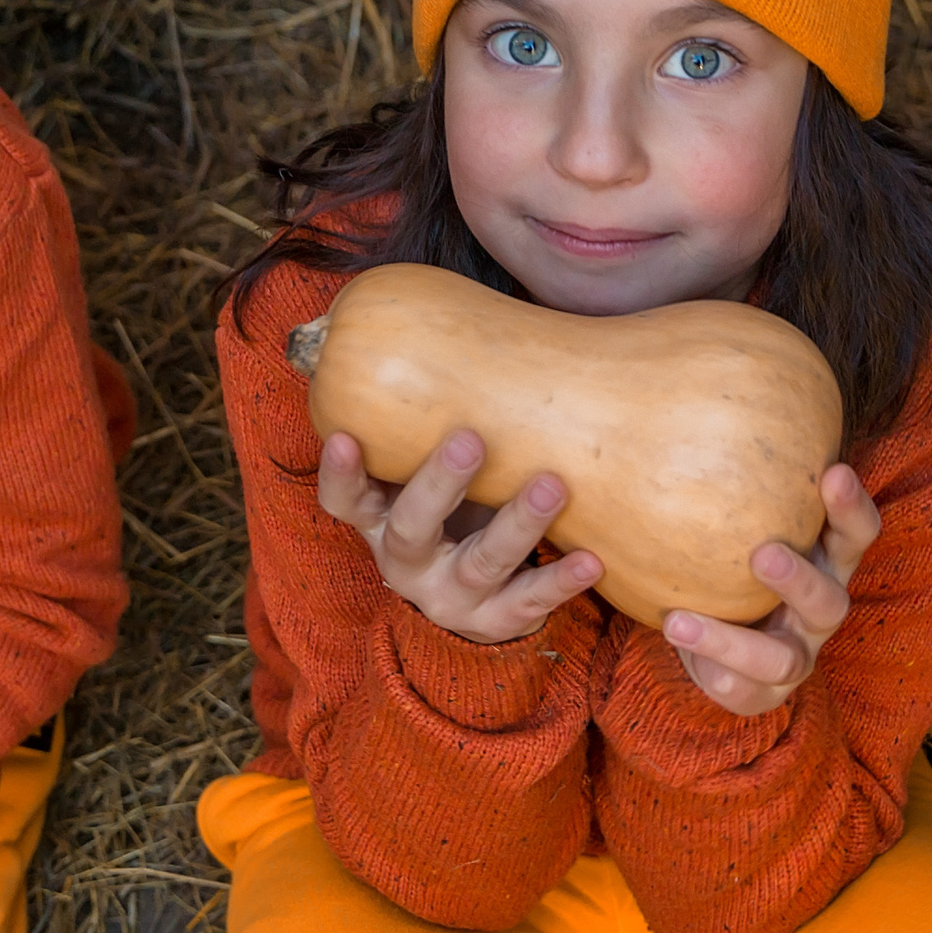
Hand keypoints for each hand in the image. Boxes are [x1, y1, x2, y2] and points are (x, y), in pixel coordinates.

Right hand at [319, 428, 601, 644]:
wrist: (474, 593)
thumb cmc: (452, 502)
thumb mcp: (425, 469)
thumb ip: (424, 415)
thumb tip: (419, 310)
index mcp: (379, 520)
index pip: (344, 501)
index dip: (341, 473)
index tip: (346, 434)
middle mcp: (405, 562)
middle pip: (412, 526)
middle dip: (439, 483)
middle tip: (471, 439)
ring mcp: (450, 596)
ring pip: (481, 562)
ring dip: (517, 524)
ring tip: (553, 485)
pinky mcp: (496, 622)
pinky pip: (529, 603)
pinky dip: (561, 580)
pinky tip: (591, 557)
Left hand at [662, 463, 881, 716]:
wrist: (715, 625)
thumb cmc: (728, 551)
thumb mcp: (733, 515)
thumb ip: (725, 473)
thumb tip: (681, 394)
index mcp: (825, 559)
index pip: (856, 533)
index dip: (851, 507)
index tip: (832, 471)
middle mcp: (820, 610)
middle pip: (830, 601)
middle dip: (799, 580)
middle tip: (761, 554)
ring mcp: (796, 656)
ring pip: (782, 659)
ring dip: (732, 641)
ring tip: (678, 620)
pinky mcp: (764, 693)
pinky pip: (743, 691)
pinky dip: (709, 671)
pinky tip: (672, 648)